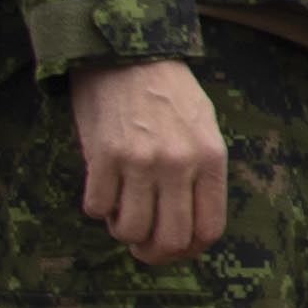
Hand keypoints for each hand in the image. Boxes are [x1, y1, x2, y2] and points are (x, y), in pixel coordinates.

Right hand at [70, 57, 230, 266]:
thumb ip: (202, 174)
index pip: (209, 229)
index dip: (190, 251)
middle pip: (171, 238)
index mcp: (211, 158)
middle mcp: (179, 163)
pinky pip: (97, 208)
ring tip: (123, 213)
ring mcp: (140, 160)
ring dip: (123, 231)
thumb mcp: (204, 128)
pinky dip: (98, 208)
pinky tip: (104, 189)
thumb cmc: (168, 94)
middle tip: (143, 248)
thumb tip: (190, 227)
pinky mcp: (103, 155)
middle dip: (155, 253)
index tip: (176, 249)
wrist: (127, 54)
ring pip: (131, 230)